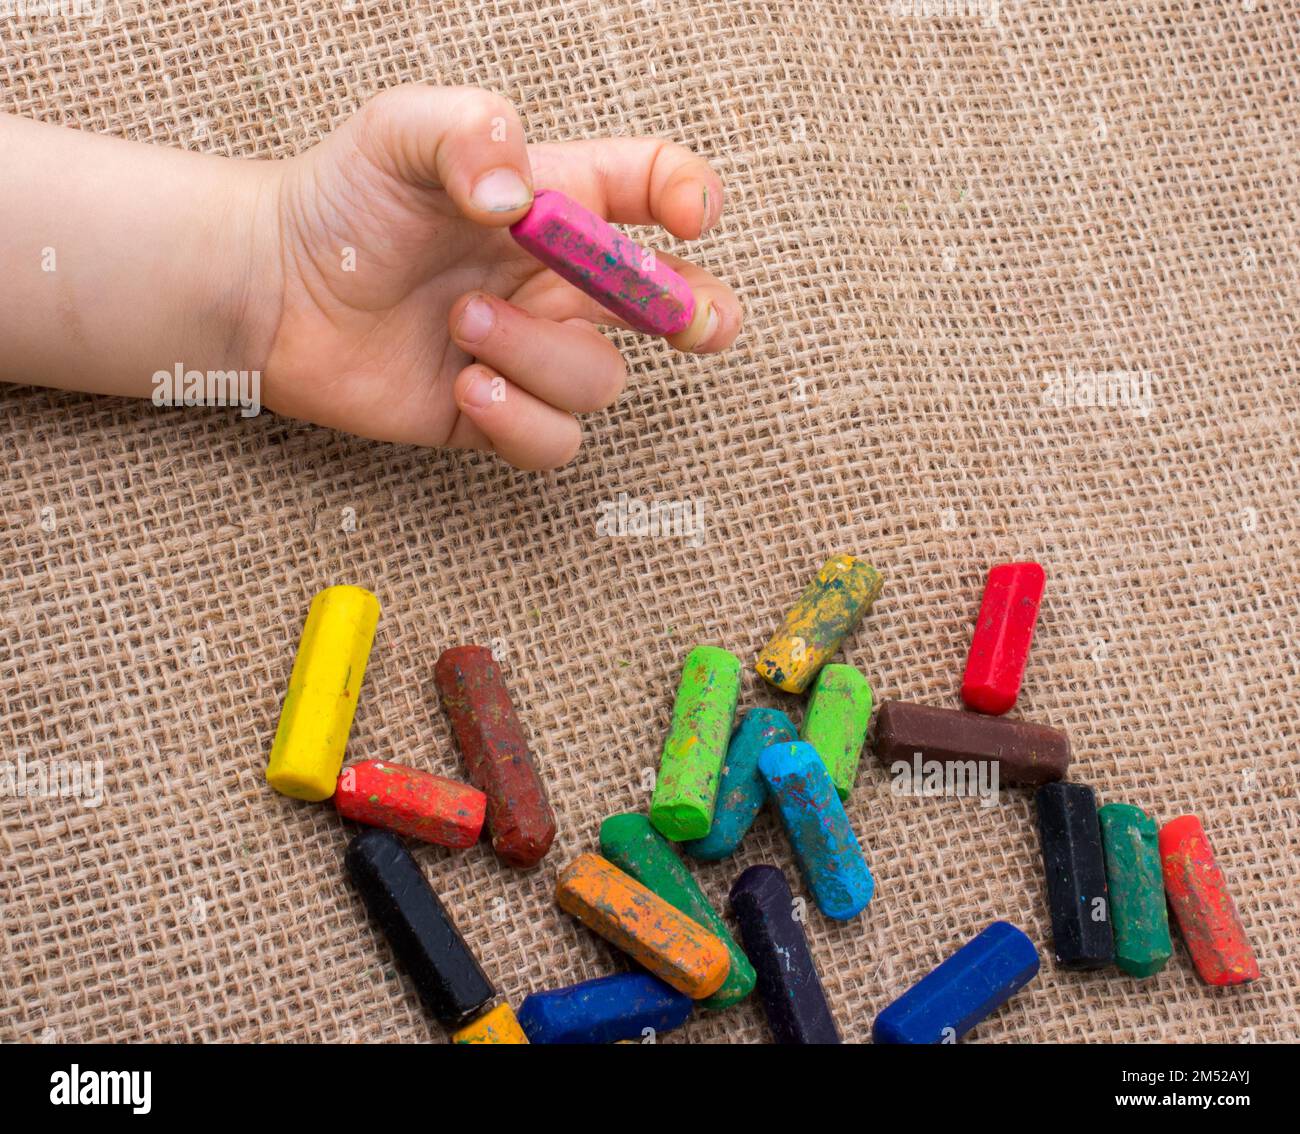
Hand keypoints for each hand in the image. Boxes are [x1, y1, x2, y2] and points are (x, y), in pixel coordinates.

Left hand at [261, 84, 740, 468]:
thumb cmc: (337, 201)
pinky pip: (552, 438)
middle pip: (666, 305)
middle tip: (693, 323)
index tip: (690, 217)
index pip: (648, 186)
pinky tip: (464, 384)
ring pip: (597, 379)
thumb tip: (521, 201)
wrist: (269, 288)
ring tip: (462, 324)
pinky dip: (519, 418)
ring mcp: (528, 352)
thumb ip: (471, 133)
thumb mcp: (398, 130)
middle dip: (700, 315)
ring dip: (539, 355)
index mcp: (552, 201)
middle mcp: (552, 281)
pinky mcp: (493, 413)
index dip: (689, 196)